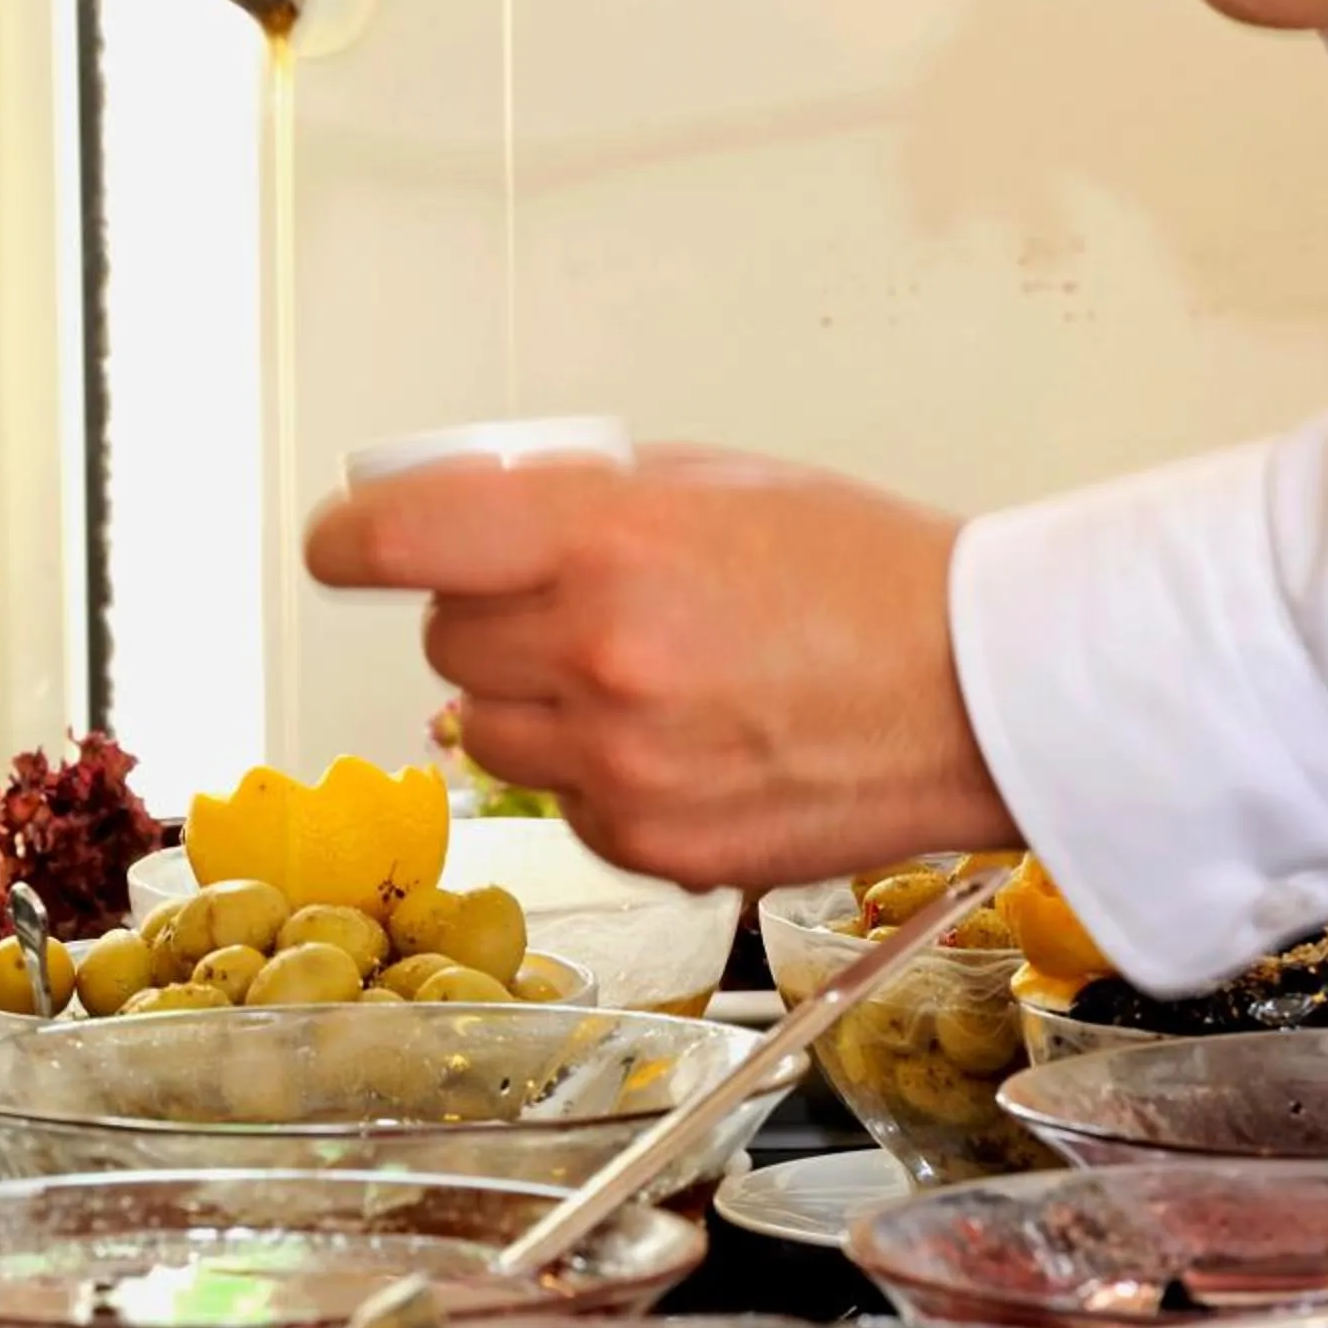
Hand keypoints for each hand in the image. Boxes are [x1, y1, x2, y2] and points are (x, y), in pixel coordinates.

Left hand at [305, 450, 1014, 892]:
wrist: (983, 694)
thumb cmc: (873, 580)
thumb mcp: (717, 483)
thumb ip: (581, 501)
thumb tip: (473, 521)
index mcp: (609, 539)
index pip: (398, 538)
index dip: (351, 539)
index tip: (344, 545)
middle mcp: (601, 655)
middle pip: (446, 637)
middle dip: (489, 613)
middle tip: (579, 600)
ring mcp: (620, 762)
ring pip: (487, 729)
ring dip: (534, 700)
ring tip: (647, 676)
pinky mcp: (648, 844)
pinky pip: (562, 801)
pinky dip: (597, 773)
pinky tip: (687, 740)